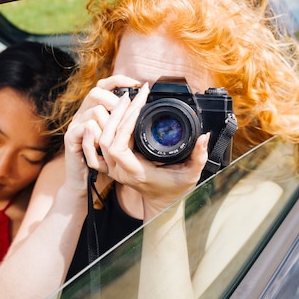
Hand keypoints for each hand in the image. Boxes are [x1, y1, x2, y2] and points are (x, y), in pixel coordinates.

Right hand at [63, 75, 140, 189]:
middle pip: (98, 93)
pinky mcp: (71, 137)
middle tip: (133, 113)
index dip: (118, 80)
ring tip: (116, 140)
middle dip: (117, 102)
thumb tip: (149, 111)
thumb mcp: (122, 139)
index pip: (104, 85)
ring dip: (110, 125)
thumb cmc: (107, 162)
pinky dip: (98, 136)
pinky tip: (103, 145)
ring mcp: (76, 124)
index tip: (138, 84)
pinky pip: (87, 127)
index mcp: (95, 110)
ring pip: (96, 111)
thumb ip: (130, 124)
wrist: (85, 184)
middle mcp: (83, 113)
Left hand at [83, 82, 209, 217]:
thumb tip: (204, 136)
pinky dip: (96, 131)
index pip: (119, 147)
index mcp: (136, 172)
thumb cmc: (175, 191)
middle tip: (133, 95)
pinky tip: (104, 115)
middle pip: (106, 139)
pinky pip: (94, 148)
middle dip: (118, 114)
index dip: (124, 124)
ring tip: (125, 100)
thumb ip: (199, 156)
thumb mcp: (191, 175)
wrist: (162, 203)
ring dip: (110, 118)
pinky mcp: (110, 164)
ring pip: (100, 140)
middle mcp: (120, 171)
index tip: (139, 105)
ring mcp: (113, 168)